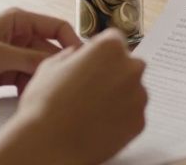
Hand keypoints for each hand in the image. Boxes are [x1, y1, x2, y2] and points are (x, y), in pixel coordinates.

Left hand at [0, 7, 79, 102]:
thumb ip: (28, 59)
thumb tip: (58, 64)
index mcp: (19, 20)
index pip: (56, 26)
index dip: (72, 41)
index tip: (81, 60)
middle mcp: (20, 35)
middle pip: (51, 49)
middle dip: (57, 65)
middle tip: (64, 83)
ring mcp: (13, 55)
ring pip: (40, 66)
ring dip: (44, 79)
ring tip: (47, 92)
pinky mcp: (6, 73)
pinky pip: (28, 79)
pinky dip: (32, 88)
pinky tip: (32, 97)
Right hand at [0, 30, 146, 164]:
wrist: (49, 145)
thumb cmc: (45, 104)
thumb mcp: (50, 66)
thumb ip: (72, 55)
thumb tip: (78, 54)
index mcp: (110, 48)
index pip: (113, 40)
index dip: (100, 52)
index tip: (92, 63)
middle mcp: (130, 68)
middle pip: (126, 65)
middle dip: (112, 73)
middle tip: (91, 90)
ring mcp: (139, 96)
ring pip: (132, 90)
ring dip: (118, 96)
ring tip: (92, 111)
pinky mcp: (140, 121)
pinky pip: (132, 114)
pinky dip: (120, 118)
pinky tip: (99, 124)